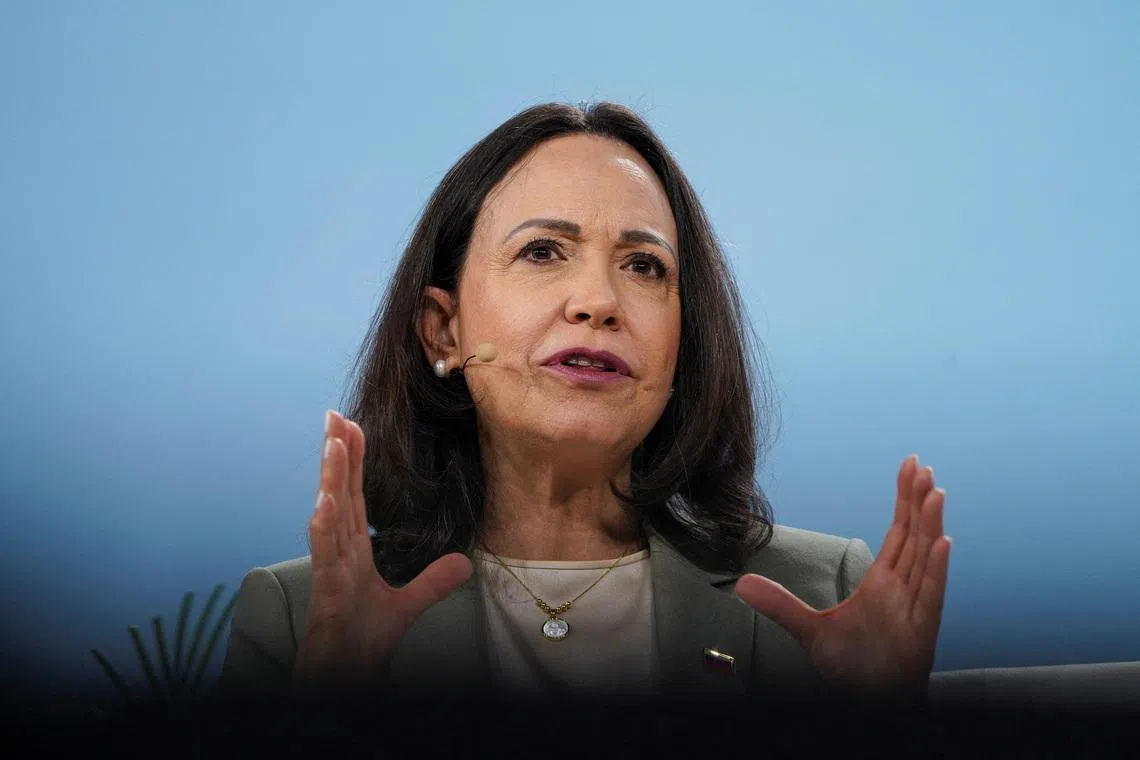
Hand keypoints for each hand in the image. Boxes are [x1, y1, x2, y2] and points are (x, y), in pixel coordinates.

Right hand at [292, 411, 472, 694]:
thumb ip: (432, 583)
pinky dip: (323, 523)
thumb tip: (464, 564)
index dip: (353, 462)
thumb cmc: (363, 642)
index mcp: (352, 551)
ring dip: (330, 476)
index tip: (352, 426)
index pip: (355, 497)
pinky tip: (325, 499)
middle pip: (338, 492)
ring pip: (329, 512)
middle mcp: (338, 551)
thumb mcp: (408, 607)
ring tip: (333, 439)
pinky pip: (324, 550)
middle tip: (334, 413)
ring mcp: (329, 567)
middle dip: (336, 453)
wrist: (346, 677)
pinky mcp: (326, 588)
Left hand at [734, 454, 950, 692]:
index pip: (897, 532)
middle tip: (922, 467)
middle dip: (919, 501)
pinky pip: (932, 597)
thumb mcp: (808, 631)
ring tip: (935, 492)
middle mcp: (903, 590)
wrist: (870, 703)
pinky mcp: (922, 632)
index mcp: (882, 583)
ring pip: (926, 560)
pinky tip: (944, 543)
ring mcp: (915, 610)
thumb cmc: (854, 669)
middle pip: (914, 537)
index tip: (910, 468)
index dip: (904, 501)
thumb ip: (780, 605)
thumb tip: (743, 585)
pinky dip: (938, 570)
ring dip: (931, 526)